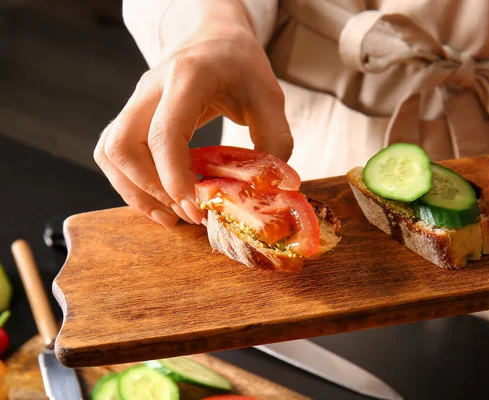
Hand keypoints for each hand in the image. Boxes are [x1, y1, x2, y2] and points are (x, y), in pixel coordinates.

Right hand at [94, 19, 291, 227]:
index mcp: (188, 77)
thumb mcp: (270, 96)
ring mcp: (136, 100)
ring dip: (135, 191)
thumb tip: (267, 187)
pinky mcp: (133, 115)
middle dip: (150, 189)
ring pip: (110, 152)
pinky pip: (114, 153)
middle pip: (122, 145)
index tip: (195, 205)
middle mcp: (152, 87)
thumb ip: (275, 140)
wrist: (216, 39)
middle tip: (187, 211)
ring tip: (171, 215)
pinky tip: (160, 200)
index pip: (164, 133)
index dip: (173, 177)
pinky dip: (131, 183)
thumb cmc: (242, 66)